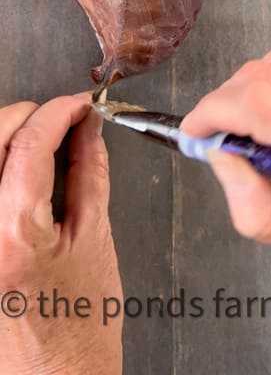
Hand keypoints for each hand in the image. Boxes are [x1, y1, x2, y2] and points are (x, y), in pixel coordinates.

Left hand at [0, 95, 121, 374]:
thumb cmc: (80, 330)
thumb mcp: (95, 240)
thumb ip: (89, 174)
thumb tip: (88, 130)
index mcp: (13, 233)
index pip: (29, 141)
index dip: (59, 111)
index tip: (78, 106)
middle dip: (25, 116)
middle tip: (57, 119)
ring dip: (4, 140)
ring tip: (36, 145)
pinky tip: (14, 175)